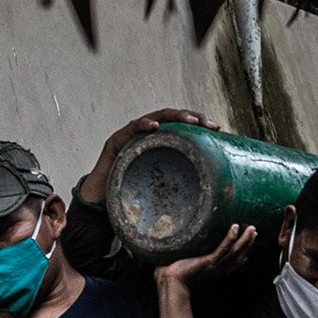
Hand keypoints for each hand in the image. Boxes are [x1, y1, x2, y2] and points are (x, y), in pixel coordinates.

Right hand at [77, 108, 221, 203]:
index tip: (216, 128)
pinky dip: (142, 124)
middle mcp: (145, 133)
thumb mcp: (161, 186)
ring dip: (174, 116)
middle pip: (172, 117)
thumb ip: (177, 183)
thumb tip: (210, 196)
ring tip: (190, 120)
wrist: (100, 202)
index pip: (180, 125)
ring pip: (155, 117)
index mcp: (157, 141)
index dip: (198, 123)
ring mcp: (130, 135)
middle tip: (208, 123)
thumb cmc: (132, 193)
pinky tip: (154, 125)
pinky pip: (131, 130)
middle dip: (192, 116)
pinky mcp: (116, 141)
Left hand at [157, 224, 256, 284]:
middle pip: (237, 256)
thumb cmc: (171, 277)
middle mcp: (216, 269)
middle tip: (254, 232)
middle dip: (247, 244)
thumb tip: (171, 244)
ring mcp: (214, 265)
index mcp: (211, 270)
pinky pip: (223, 249)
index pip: (230, 262)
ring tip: (252, 229)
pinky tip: (235, 227)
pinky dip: (230, 238)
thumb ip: (182, 256)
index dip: (241, 255)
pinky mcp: (209, 262)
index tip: (248, 247)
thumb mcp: (182, 264)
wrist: (169, 284)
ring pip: (235, 251)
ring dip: (245, 240)